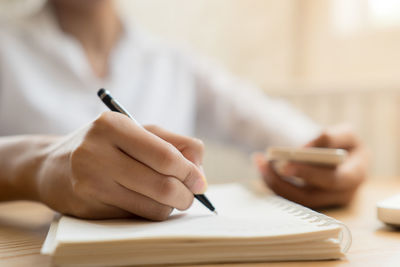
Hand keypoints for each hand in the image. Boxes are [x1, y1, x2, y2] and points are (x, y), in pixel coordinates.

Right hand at [36, 112, 206, 219]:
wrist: (52, 165)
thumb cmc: (104, 145)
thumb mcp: (136, 132)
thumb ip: (174, 143)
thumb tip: (200, 172)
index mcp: (113, 126)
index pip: (165, 155)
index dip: (190, 172)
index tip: (200, 181)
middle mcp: (97, 152)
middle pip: (162, 184)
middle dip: (186, 195)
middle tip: (191, 195)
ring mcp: (90, 182)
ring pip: (152, 206)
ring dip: (171, 206)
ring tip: (171, 199)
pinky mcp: (87, 206)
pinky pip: (136, 217)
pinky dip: (151, 213)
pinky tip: (147, 202)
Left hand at [254, 126, 367, 207]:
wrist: (337, 153)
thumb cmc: (342, 142)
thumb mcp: (345, 133)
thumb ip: (330, 137)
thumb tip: (307, 148)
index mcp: (356, 175)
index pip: (333, 180)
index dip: (308, 173)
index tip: (285, 164)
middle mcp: (343, 194)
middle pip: (311, 196)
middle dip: (285, 183)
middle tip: (266, 167)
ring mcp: (325, 202)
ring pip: (296, 200)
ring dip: (275, 183)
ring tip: (260, 162)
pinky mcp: (311, 202)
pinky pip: (290, 198)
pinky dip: (274, 184)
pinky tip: (262, 168)